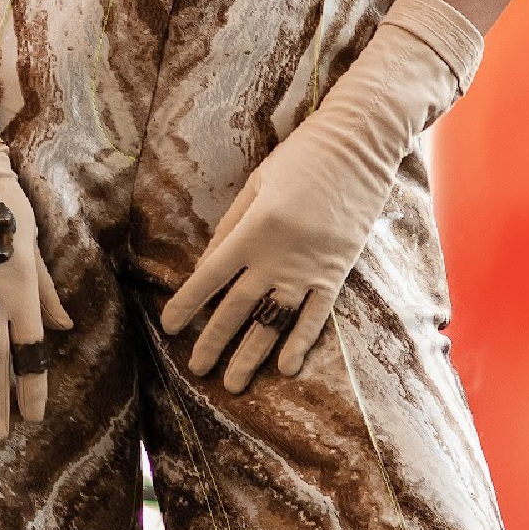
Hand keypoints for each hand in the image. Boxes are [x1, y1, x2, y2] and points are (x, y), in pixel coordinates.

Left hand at [160, 0, 483, 392]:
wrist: (359, 147)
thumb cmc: (300, 158)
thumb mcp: (255, 184)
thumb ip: (230, 227)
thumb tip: (206, 265)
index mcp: (252, 229)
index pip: (209, 277)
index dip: (187, 304)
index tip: (169, 327)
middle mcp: (278, 255)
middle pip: (238, 307)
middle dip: (215, 341)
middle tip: (197, 369)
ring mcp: (310, 267)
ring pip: (275, 321)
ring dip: (253, 354)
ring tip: (234, 382)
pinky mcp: (338, 271)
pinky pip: (317, 315)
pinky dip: (302, 343)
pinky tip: (286, 367)